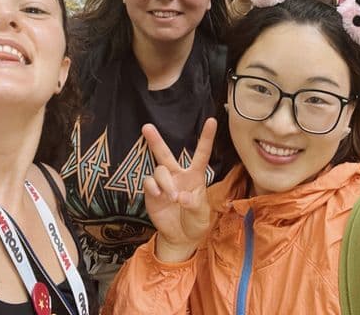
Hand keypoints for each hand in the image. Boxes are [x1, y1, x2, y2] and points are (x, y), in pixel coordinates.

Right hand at [142, 118, 216, 262]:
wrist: (181, 238)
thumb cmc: (196, 222)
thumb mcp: (201, 216)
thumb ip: (194, 204)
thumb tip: (181, 196)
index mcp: (195, 176)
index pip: (201, 154)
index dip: (206, 137)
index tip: (212, 120)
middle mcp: (178, 176)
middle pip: (165, 154)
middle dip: (155, 140)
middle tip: (146, 127)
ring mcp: (163, 184)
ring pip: (159, 170)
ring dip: (165, 182)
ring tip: (171, 197)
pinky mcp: (152, 193)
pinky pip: (149, 183)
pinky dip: (153, 188)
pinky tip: (159, 196)